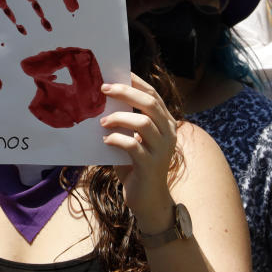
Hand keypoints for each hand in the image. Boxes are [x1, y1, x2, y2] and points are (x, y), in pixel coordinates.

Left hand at [99, 73, 176, 232]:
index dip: (135, 82)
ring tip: (102, 121)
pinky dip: (116, 140)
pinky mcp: (151, 164)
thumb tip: (103, 97)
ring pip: (142, 123)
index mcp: (166, 123)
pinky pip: (132, 145)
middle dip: (125, 92)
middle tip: (103, 89)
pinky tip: (105, 141)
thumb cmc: (135, 163)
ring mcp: (162, 149)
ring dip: (119, 118)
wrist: (147, 198)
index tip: (115, 74)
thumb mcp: (133, 137)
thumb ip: (127, 120)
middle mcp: (169, 133)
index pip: (153, 95)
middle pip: (149, 104)